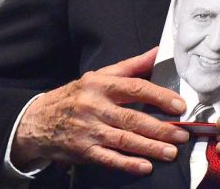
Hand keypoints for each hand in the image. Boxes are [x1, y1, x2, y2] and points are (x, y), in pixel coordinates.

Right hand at [10, 48, 187, 176]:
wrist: (38, 120)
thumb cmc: (77, 95)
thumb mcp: (100, 75)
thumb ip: (132, 66)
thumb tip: (159, 52)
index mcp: (101, 85)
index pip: (135, 88)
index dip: (160, 96)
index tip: (179, 105)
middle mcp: (95, 107)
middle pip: (133, 118)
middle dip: (160, 128)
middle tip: (182, 135)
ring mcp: (89, 130)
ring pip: (124, 139)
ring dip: (150, 147)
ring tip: (171, 152)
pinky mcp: (84, 150)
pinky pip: (109, 158)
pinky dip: (128, 164)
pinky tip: (145, 166)